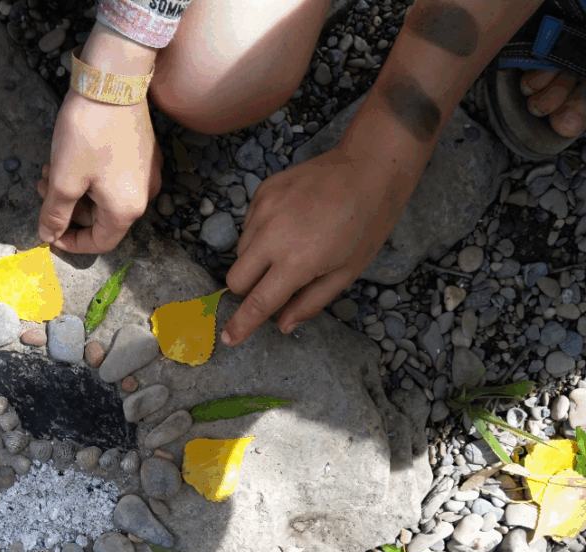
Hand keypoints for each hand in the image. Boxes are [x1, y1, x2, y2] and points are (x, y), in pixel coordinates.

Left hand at [37, 91, 161, 252]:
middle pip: (101, 218)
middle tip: (42, 188)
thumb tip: (48, 236)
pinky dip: (90, 175)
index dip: (71, 243)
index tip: (49, 232)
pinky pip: (115, 177)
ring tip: (48, 169)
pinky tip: (69, 157)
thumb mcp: (63, 179)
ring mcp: (147, 172)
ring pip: (105, 195)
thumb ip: (55, 213)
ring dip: (75, 189)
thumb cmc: (88, 133)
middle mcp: (144, 195)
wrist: (113, 80)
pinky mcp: (144, 153)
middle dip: (68, 208)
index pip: (100, 243)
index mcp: (126, 209)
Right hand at [221, 146, 410, 345]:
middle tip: (273, 283)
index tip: (229, 338)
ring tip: (289, 246)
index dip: (241, 324)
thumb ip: (310, 302)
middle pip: (235, 279)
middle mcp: (273, 236)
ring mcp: (264, 210)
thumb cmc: (366, 223)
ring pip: (240, 251)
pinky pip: (248, 225)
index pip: (257, 302)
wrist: (369, 166)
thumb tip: (283, 325)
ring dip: (256, 260)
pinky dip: (261, 234)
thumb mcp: (346, 272)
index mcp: (297, 262)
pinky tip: (289, 224)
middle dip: (248, 290)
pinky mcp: (262, 192)